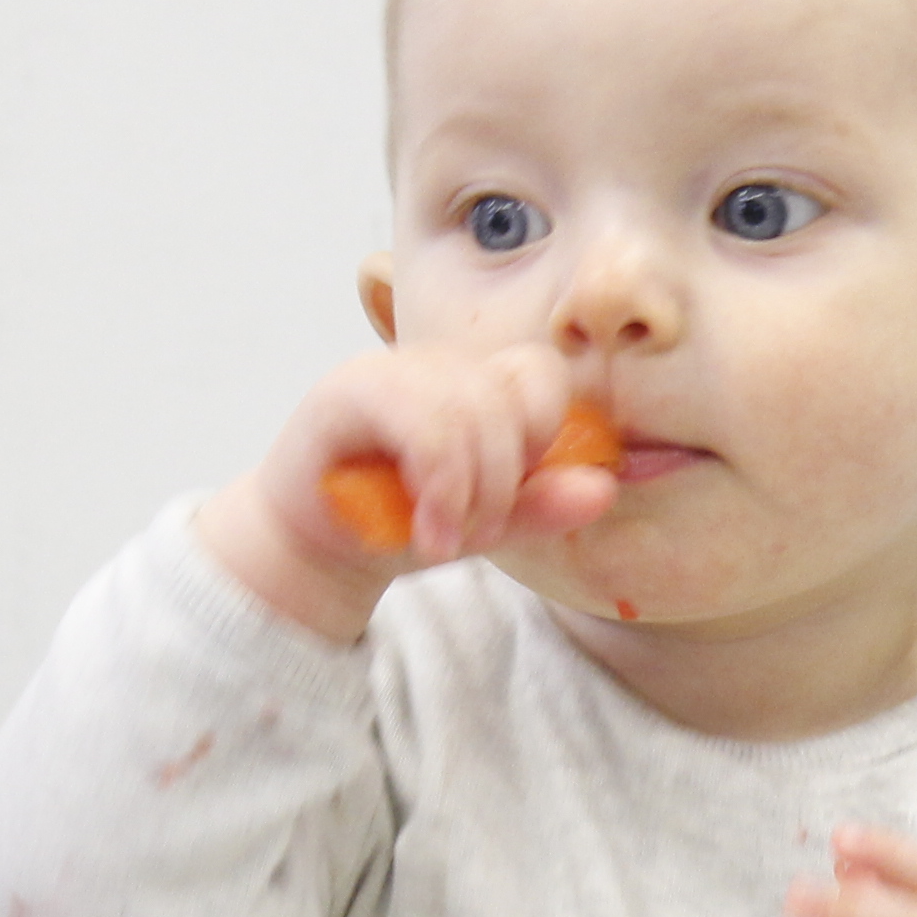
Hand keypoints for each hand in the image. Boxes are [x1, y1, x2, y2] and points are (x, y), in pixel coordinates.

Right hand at [196, 342, 613, 640]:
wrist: (314, 552)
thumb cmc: (397, 525)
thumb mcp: (483, 522)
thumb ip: (540, 504)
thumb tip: (602, 489)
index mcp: (474, 382)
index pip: (539, 375)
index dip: (541, 434)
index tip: (515, 496)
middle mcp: (434, 364)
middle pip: (509, 395)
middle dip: (506, 480)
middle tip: (480, 534)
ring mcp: (389, 369)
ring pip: (470, 410)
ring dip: (471, 493)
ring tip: (446, 540)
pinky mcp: (348, 391)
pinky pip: (425, 425)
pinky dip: (439, 488)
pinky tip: (427, 535)